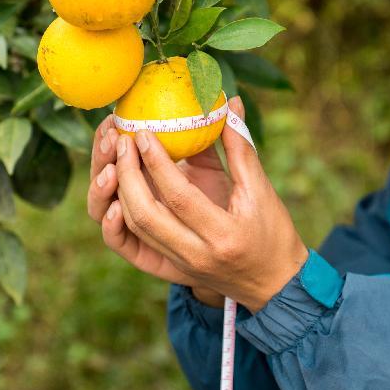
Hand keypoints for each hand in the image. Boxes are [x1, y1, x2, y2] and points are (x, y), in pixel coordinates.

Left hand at [109, 96, 308, 312]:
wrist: (273, 285)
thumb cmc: (273, 234)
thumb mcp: (262, 191)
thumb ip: (240, 149)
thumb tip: (228, 104)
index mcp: (224, 235)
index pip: (180, 197)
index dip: (158, 163)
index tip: (144, 133)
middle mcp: (195, 255)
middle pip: (145, 216)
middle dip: (127, 175)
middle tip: (123, 141)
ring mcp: (179, 264)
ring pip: (134, 229)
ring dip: (118, 192)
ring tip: (116, 157)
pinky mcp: (169, 267)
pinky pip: (134, 242)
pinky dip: (120, 216)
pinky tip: (118, 188)